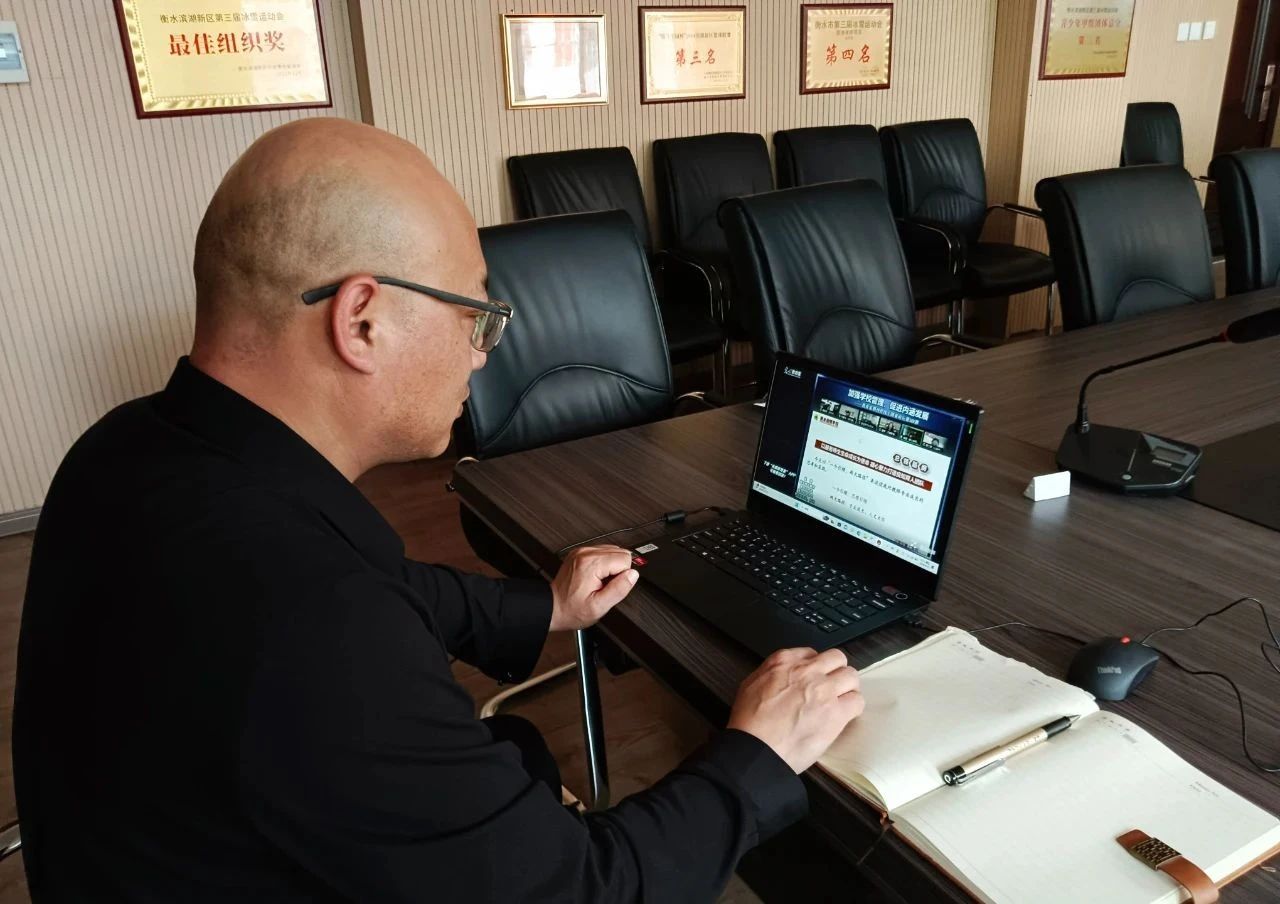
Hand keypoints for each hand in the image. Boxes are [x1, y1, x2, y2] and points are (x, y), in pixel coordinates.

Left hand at [548, 545, 637, 631]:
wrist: (553, 607)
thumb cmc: (572, 609)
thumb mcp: (599, 606)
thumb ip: (619, 589)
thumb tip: (633, 575)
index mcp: (591, 564)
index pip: (625, 559)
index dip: (622, 577)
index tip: (609, 587)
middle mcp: (585, 553)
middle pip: (621, 552)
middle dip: (618, 571)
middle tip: (604, 586)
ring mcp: (581, 551)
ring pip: (613, 550)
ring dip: (611, 567)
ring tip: (598, 582)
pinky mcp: (580, 553)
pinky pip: (603, 552)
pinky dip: (603, 564)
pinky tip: (595, 577)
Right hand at [727, 647, 863, 772]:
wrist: (756, 748)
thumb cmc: (749, 723)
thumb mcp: (750, 684)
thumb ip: (770, 672)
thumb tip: (782, 674)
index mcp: (784, 661)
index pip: (812, 653)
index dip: (816, 667)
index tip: (815, 678)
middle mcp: (807, 671)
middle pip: (837, 658)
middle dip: (836, 672)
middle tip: (832, 687)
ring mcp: (824, 690)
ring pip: (852, 676)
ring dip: (848, 688)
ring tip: (841, 701)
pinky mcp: (836, 713)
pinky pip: (857, 701)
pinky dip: (853, 707)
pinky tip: (844, 716)